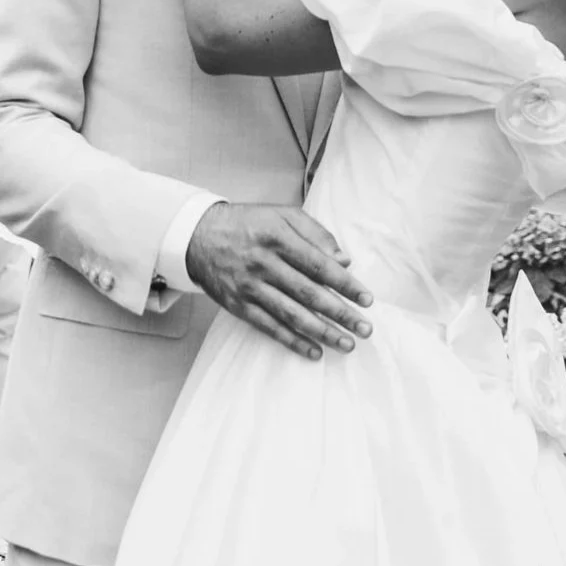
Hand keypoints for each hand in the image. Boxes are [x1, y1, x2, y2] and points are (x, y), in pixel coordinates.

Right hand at [184, 202, 372, 359]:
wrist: (198, 236)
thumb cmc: (248, 223)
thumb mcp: (282, 214)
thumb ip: (315, 233)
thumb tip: (343, 260)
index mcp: (278, 237)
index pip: (320, 265)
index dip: (346, 285)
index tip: (367, 300)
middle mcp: (264, 263)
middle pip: (309, 294)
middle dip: (341, 313)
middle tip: (365, 329)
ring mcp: (250, 286)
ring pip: (292, 314)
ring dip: (322, 332)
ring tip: (347, 344)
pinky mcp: (239, 305)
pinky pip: (269, 327)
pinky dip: (292, 341)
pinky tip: (314, 351)